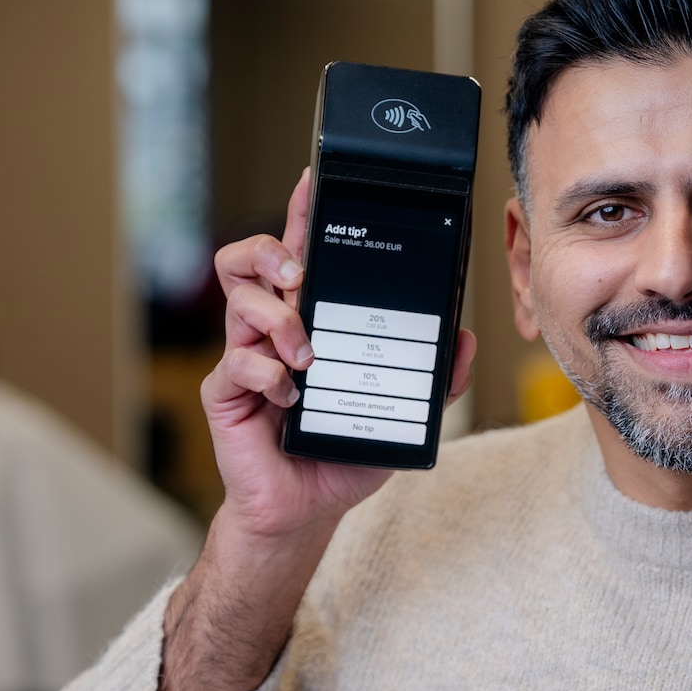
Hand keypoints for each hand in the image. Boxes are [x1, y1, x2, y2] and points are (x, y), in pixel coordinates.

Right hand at [159, 171, 474, 690]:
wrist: (304, 510)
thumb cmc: (341, 453)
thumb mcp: (399, 413)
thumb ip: (434, 378)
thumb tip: (463, 341)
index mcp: (309, 320)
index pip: (303, 253)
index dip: (302, 213)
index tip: (315, 180)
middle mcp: (273, 329)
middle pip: (250, 260)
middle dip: (272, 250)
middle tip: (300, 270)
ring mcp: (246, 358)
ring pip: (239, 301)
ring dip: (277, 317)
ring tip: (305, 352)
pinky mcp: (228, 393)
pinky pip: (236, 362)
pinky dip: (267, 373)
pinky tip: (290, 395)